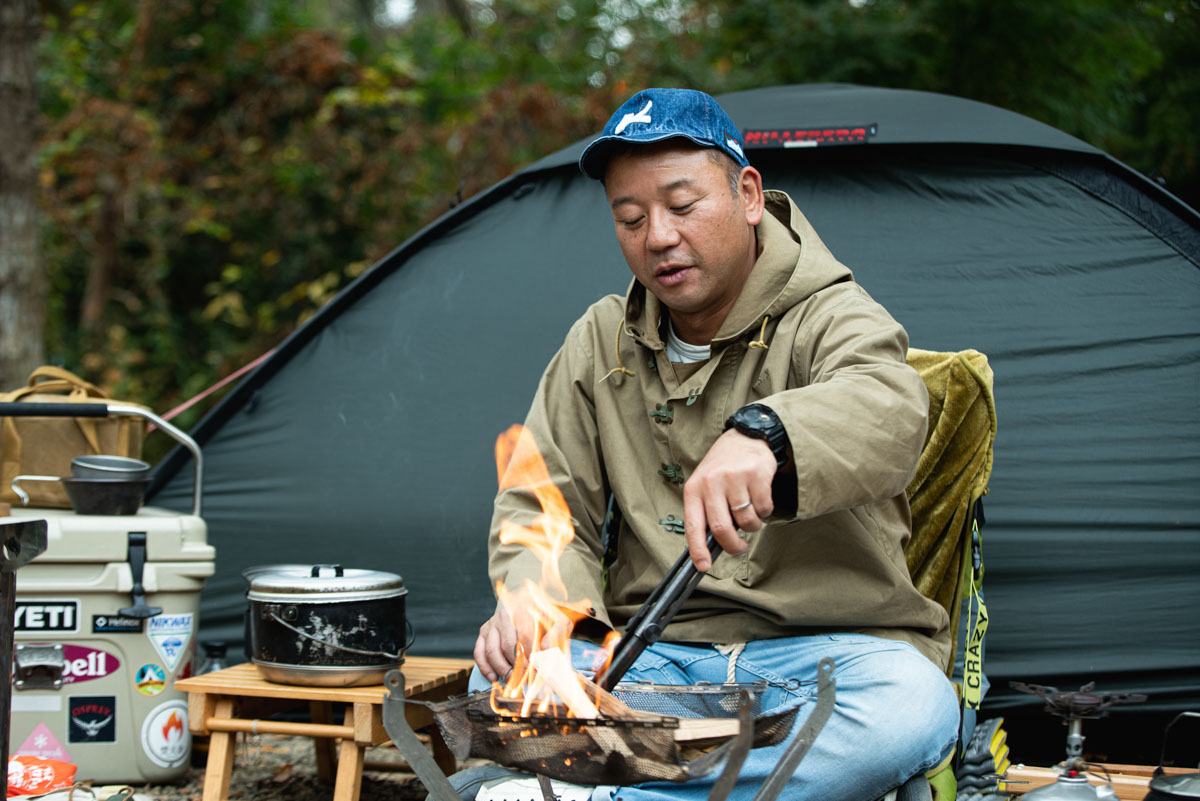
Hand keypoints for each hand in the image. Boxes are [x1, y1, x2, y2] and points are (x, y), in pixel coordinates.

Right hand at [472, 604, 570, 682]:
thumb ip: (556, 633)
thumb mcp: (559, 621)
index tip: (535, 670)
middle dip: (515, 666)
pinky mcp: (483, 632)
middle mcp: (504, 616)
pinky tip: (494, 677)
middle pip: (506, 645)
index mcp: (523, 610)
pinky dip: (484, 667)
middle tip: (523, 678)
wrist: (533, 607)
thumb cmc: (546, 618)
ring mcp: (492, 624)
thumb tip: (545, 649)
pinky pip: (479, 652)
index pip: (524, 637)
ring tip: (510, 679)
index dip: (529, 656)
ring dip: (501, 668)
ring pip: (491, 650)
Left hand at [682, 429, 776, 570]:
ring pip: (746, 521)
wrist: (744, 437)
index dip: (698, 550)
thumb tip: (710, 547)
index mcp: (694, 489)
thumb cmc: (722, 468)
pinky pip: (764, 509)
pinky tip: (759, 498)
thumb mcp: (705, 485)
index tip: (703, 566)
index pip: (693, 525)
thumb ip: (707, 512)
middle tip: (739, 547)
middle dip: (733, 546)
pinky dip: (765, 511)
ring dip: (752, 525)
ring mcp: (734, 478)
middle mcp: (712, 483)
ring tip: (750, 512)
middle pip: (722, 529)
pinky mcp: (756, 475)